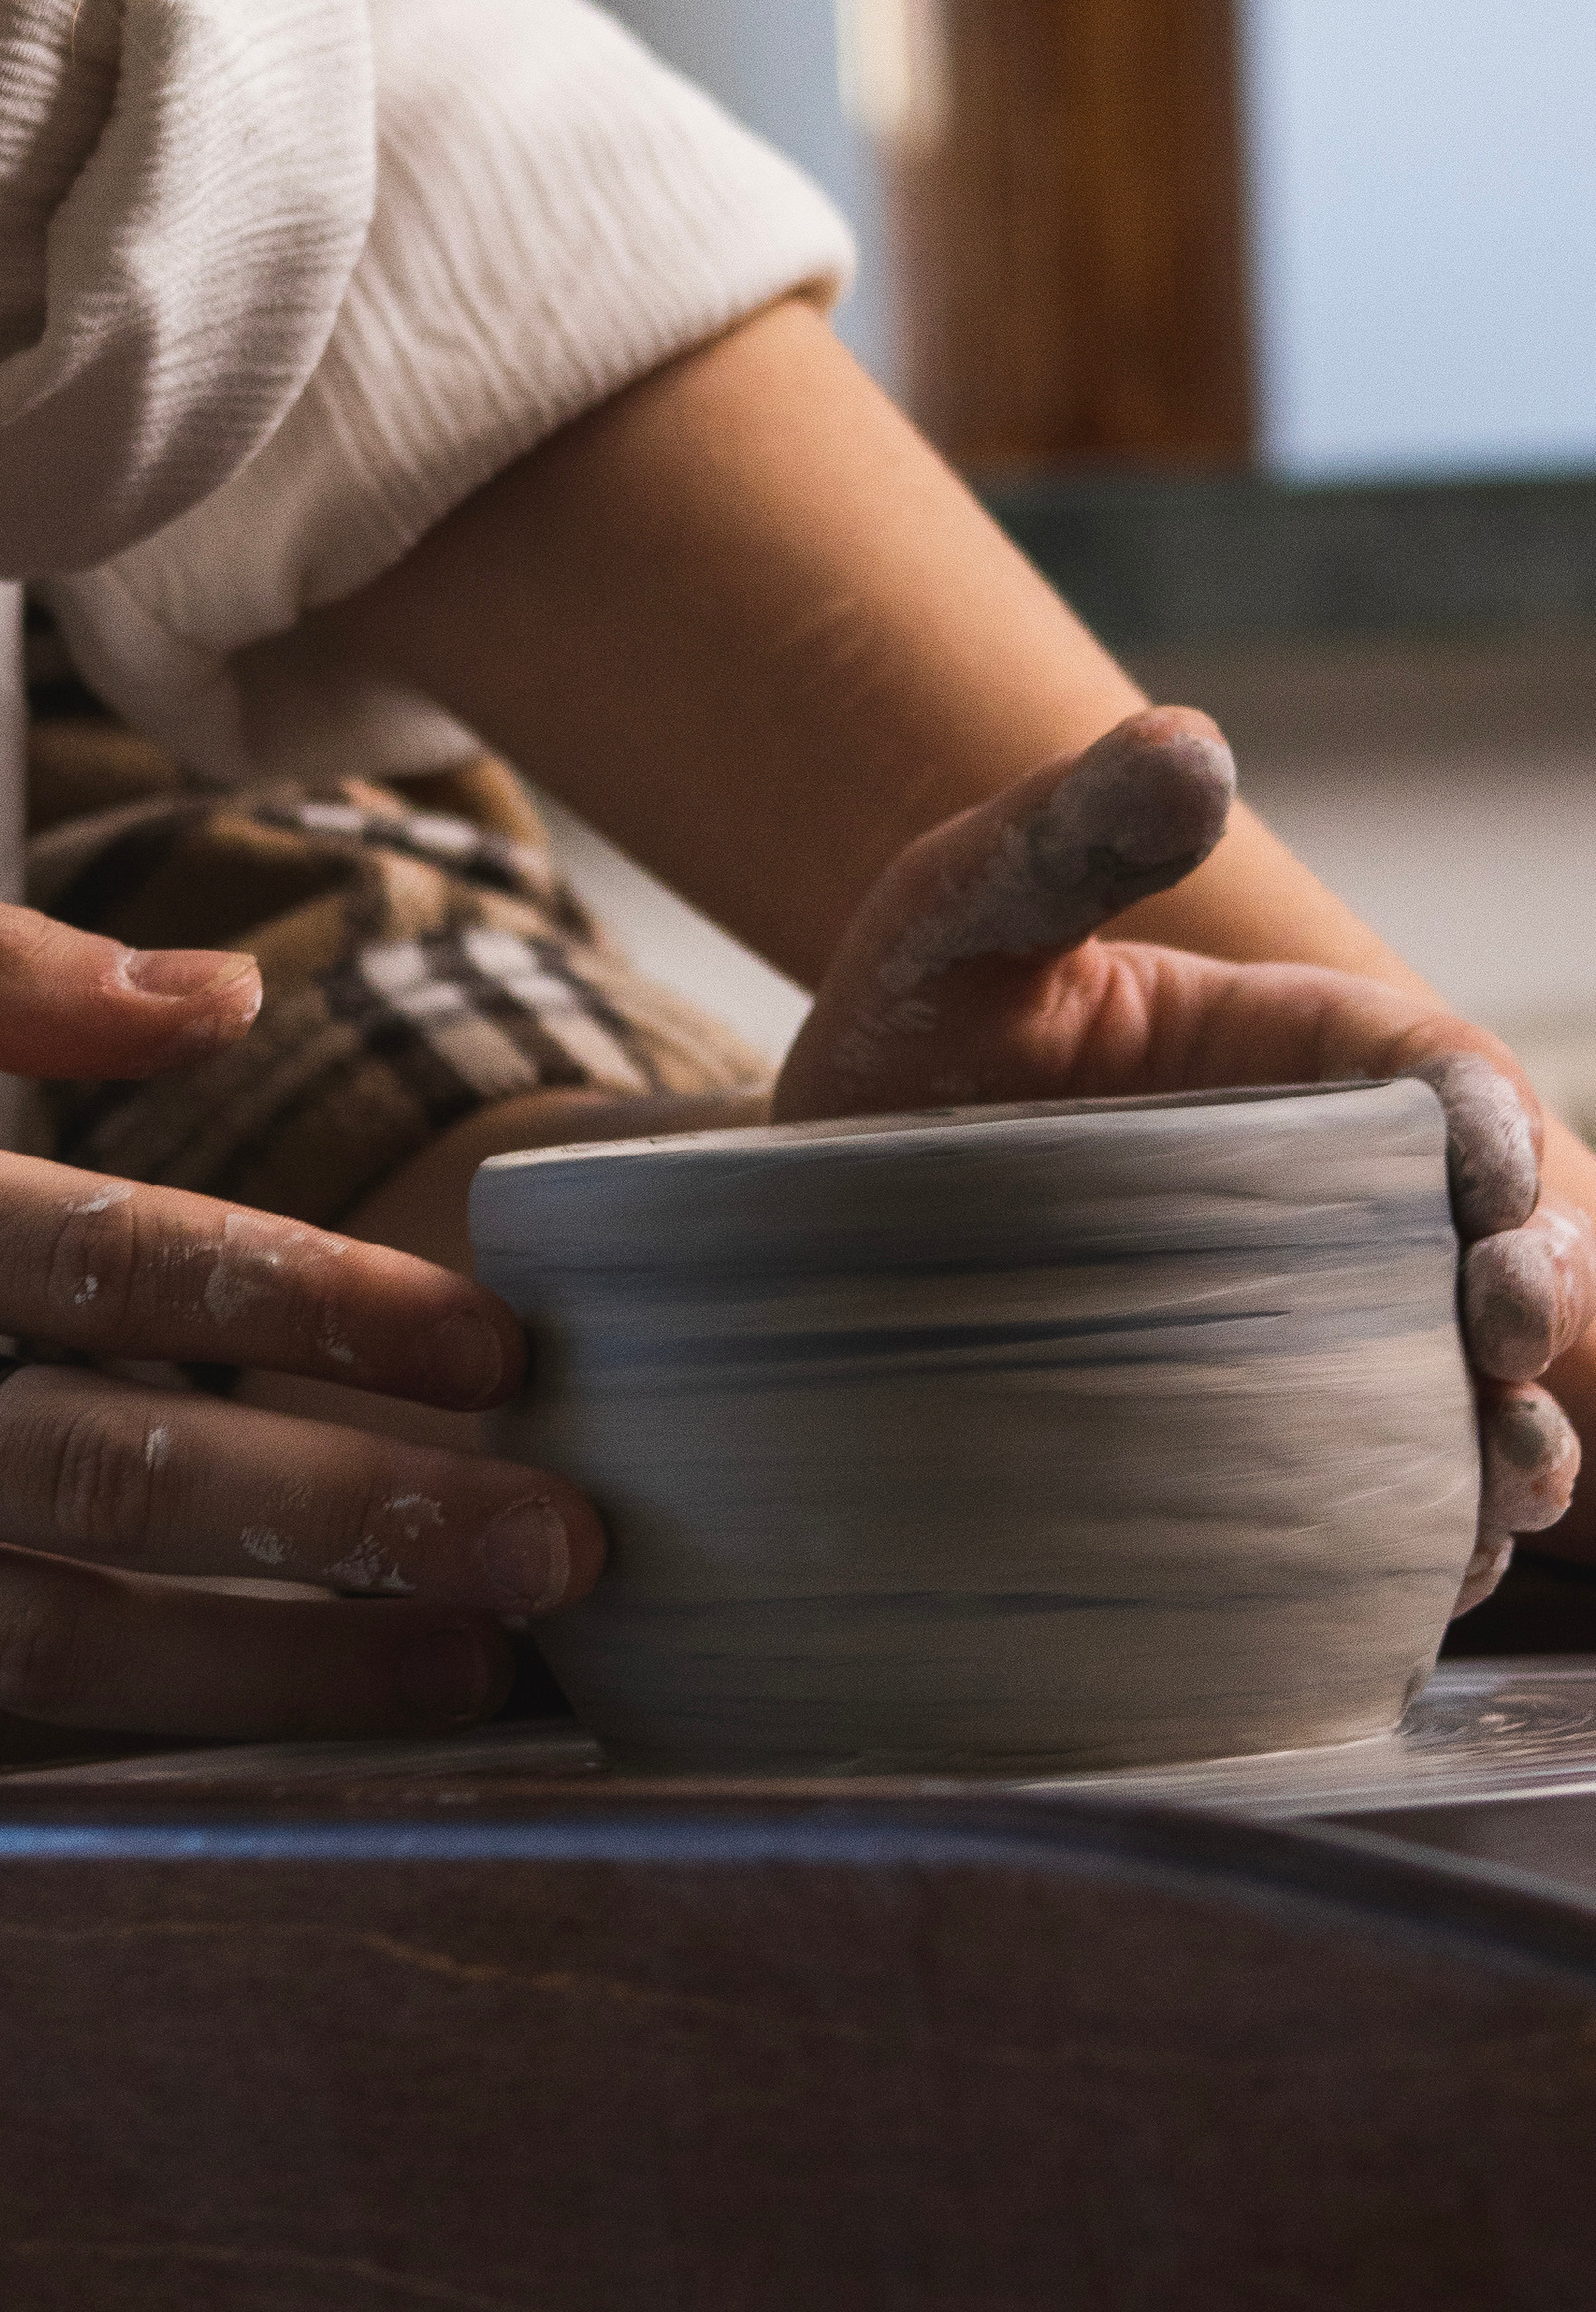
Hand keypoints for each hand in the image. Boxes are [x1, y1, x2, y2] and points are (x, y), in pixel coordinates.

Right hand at [0, 889, 602, 1752]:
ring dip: (277, 1674)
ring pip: (38, 1654)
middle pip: (107, 1478)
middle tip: (562, 1547)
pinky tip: (258, 1746)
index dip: (324, 1311)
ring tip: (472, 1675)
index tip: (499, 1348)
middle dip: (358, 1519)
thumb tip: (224, 993)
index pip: (109, 1263)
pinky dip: (103, 1751)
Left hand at [773, 708, 1595, 1609]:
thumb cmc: (892, 1041)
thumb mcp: (953, 919)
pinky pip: (1381, 1501)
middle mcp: (1329, 1198)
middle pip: (1500, 1241)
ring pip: (1470, 1388)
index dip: (1495, 1135)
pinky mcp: (1257, 1448)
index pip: (1447, 1080)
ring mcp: (1303, 1331)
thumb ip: (1063, 835)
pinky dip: (1430, 1540)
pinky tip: (1431, 1567)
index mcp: (1298, 1056)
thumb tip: (1193, 744)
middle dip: (1539, 1290)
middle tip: (1501, 1339)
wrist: (791, 1221)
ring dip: (1517, 1435)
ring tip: (1507, 1475)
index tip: (1484, 1194)